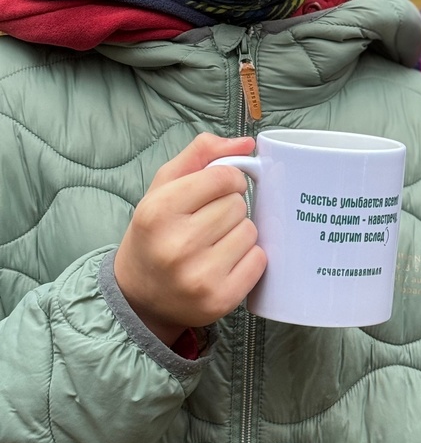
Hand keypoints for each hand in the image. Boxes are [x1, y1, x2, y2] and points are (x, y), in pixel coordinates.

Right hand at [114, 133, 265, 345]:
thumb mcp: (163, 188)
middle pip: (238, 205)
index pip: (223, 177)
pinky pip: (259, 261)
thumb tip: (246, 142)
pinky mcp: (219, 300)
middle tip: (210, 223)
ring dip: (240, 233)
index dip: (229, 179)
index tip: (221, 189)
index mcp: (158, 211)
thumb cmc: (155, 234)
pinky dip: (249, 259)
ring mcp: (199, 276)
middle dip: (230, 209)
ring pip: (250, 232)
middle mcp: (177, 244)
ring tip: (215, 244)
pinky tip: (226, 264)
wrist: (139, 297)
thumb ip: (201, 155)